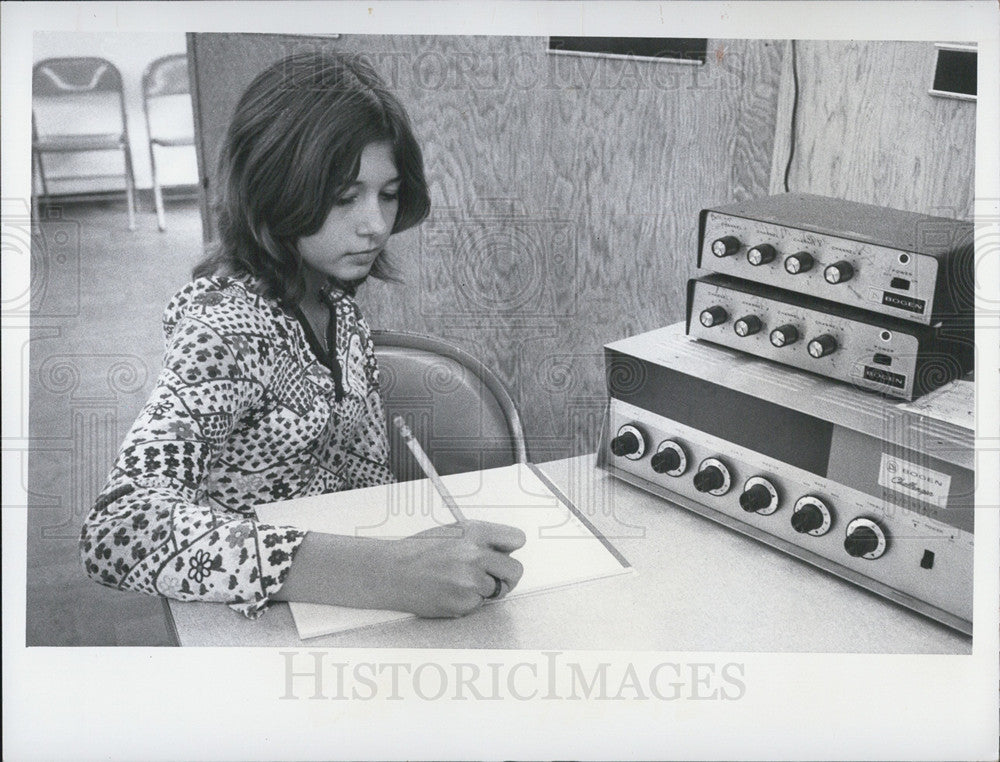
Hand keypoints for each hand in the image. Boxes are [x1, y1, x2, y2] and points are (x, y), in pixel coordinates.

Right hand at [387, 520, 525, 617]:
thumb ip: (482, 539)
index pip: (517, 539)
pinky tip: (450, 591)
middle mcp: (475, 555)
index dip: (510, 549)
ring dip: (485, 589)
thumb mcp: (454, 531)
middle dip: (505, 575)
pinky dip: (469, 601)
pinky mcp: (463, 602)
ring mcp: (470, 581)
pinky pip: (480, 605)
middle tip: (489, 575)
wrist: (392, 572)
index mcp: (475, 532)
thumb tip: (506, 552)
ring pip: (499, 590)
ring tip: (461, 581)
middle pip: (516, 570)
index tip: (504, 554)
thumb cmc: (420, 551)